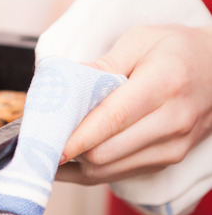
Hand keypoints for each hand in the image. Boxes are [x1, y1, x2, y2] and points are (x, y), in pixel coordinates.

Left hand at [56, 24, 211, 184]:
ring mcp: (172, 147)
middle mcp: (172, 121)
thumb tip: (67, 86)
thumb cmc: (175, 50)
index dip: (77, 136)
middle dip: (68, 150)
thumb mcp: (140, 40)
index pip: (113, 119)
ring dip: (75, 164)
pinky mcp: (166, 161)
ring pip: (108, 170)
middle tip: (39, 140)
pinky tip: (69, 157)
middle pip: (106, 152)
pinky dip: (89, 170)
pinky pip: (117, 175)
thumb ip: (103, 64)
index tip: (46, 143)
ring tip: (49, 149)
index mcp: (164, 85)